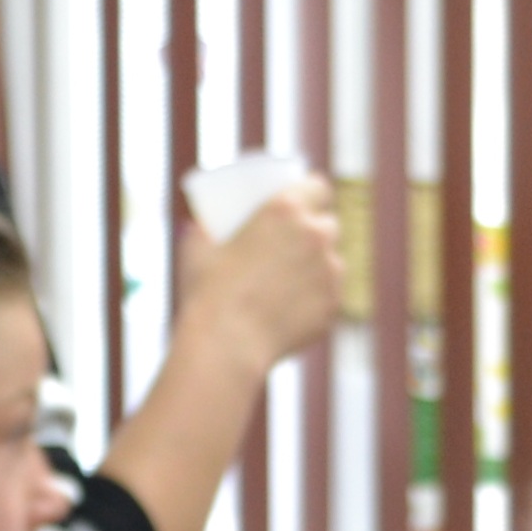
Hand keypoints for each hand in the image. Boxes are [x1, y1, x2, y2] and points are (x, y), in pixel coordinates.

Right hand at [179, 181, 340, 371]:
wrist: (227, 343)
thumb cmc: (208, 292)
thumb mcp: (197, 248)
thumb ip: (204, 230)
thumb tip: (201, 226)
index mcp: (286, 209)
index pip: (318, 187)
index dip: (313, 192)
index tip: (307, 201)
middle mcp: (316, 234)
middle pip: (329, 223)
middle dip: (317, 230)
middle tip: (296, 244)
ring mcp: (330, 271)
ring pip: (334, 262)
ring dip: (320, 266)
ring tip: (294, 282)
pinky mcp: (334, 304)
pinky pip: (329, 295)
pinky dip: (317, 299)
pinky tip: (296, 310)